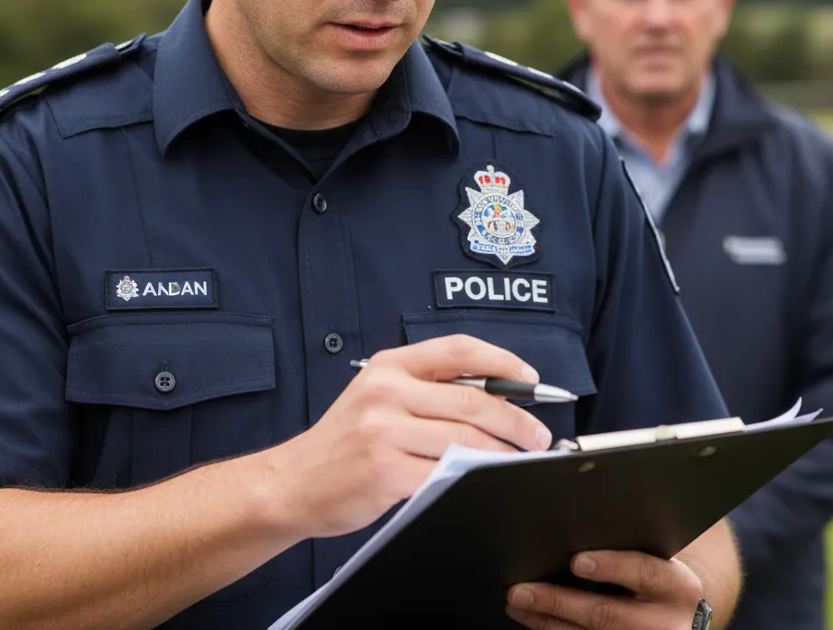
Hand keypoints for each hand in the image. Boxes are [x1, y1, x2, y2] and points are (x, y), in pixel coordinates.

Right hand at [270, 335, 551, 538]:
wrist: (294, 482)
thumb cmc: (343, 442)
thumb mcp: (377, 396)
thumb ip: (425, 389)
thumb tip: (494, 395)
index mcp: (389, 365)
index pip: (458, 350)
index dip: (503, 361)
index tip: (530, 378)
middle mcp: (387, 391)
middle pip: (473, 399)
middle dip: (517, 419)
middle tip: (538, 435)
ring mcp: (385, 431)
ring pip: (467, 437)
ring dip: (504, 451)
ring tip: (520, 458)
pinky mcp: (386, 470)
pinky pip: (447, 471)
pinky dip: (476, 474)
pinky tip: (486, 477)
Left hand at [506, 549, 702, 628]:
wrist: (687, 616)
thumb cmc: (660, 576)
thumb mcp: (660, 559)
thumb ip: (627, 546)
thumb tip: (571, 527)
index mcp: (678, 586)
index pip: (644, 571)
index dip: (610, 566)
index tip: (575, 561)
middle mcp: (669, 623)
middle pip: (608, 614)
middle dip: (558, 602)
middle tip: (520, 590)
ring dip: (548, 622)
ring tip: (516, 605)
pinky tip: (535, 622)